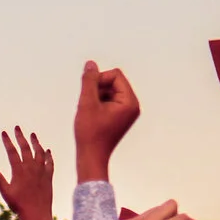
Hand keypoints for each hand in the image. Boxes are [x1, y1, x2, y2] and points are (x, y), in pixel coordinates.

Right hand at [0, 127, 54, 219]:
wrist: (37, 214)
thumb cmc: (19, 205)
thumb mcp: (5, 192)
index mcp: (19, 171)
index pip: (13, 152)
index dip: (8, 142)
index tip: (4, 133)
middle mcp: (31, 169)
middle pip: (26, 149)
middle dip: (21, 137)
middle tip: (18, 128)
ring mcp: (41, 173)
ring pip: (39, 153)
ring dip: (36, 143)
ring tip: (33, 135)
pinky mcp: (48, 178)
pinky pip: (49, 163)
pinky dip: (48, 156)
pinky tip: (47, 151)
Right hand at [74, 62, 139, 183]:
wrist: (91, 155)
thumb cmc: (91, 133)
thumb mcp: (87, 103)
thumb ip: (89, 81)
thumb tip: (91, 64)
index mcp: (130, 102)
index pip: (115, 75)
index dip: (99, 80)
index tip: (90, 95)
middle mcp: (132, 105)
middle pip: (113, 81)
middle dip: (98, 89)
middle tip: (90, 105)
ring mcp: (127, 111)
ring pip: (109, 90)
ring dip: (96, 96)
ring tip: (91, 112)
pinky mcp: (120, 115)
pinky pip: (108, 99)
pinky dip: (98, 103)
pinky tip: (92, 115)